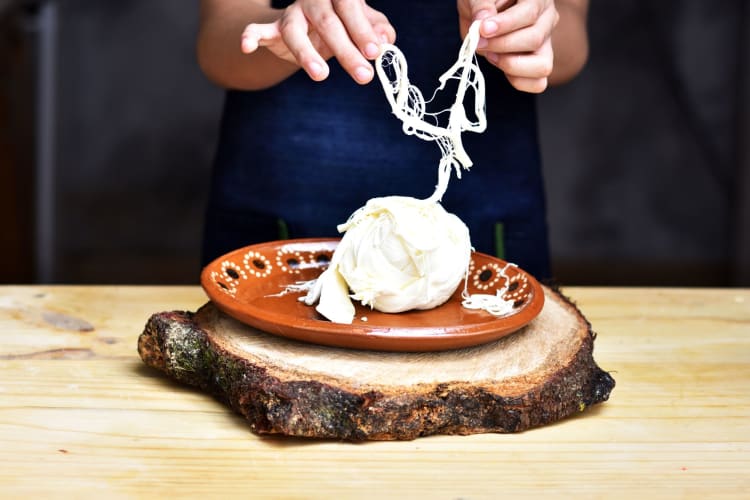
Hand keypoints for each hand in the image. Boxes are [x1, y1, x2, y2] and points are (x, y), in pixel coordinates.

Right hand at [241, 0, 395, 83]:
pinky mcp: (274, 30)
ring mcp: (292, 14)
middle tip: (363, 75)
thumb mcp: (364, 25)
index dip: (362, 30)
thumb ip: (378, 30)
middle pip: (327, 22)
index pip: (351, 8)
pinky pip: (258, 29)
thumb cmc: (344, 24)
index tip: (374, 53)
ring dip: (306, 53)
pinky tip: (247, 46)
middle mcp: (314, 1)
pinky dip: (251, 36)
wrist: (312, 24)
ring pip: (294, 30)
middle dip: (346, 50)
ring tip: (321, 75)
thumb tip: (386, 41)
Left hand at [458, 0, 559, 92]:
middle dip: (502, 45)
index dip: (505, 24)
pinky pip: (538, 83)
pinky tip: (500, 64)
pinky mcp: (538, 63)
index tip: (483, 29)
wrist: (484, 14)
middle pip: (535, 39)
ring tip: (491, 54)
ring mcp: (546, 43)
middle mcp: (547, 19)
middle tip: (480, 42)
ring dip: (511, 65)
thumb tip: (482, 20)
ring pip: (542, 66)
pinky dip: (517, 80)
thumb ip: (481, 4)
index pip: (529, 14)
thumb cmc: (483, 1)